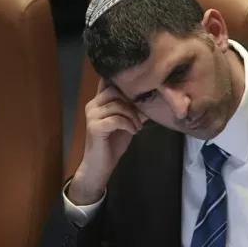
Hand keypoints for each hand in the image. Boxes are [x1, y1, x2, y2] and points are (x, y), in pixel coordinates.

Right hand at [69, 80, 145, 204]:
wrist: (101, 164)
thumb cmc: (114, 143)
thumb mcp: (129, 122)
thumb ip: (137, 109)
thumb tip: (155, 98)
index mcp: (99, 101)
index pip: (109, 82)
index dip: (125, 84)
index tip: (141, 90)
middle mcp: (93, 104)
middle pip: (115, 91)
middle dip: (132, 102)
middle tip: (140, 117)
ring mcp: (92, 115)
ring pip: (118, 105)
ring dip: (133, 116)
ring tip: (138, 127)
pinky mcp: (94, 127)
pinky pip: (116, 119)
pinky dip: (129, 124)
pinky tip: (134, 132)